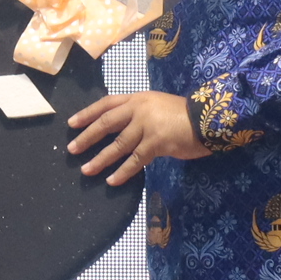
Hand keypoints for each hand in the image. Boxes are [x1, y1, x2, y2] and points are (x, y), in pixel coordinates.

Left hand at [68, 90, 209, 185]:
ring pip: (118, 144)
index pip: (107, 103)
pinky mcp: (157, 142)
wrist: (209, 118)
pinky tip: (112, 181)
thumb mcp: (158, 106)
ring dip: (101, 158)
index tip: (71, 123)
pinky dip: (123, 172)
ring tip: (86, 170)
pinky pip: (136, 160)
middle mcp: (139, 109)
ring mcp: (148, 125)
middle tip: (72, 149)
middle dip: (87, 137)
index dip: (87, 113)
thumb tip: (121, 129)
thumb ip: (140, 114)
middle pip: (106, 123)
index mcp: (138, 98)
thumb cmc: (185, 115)